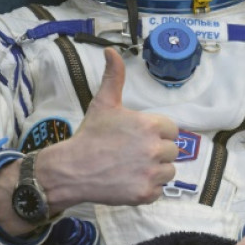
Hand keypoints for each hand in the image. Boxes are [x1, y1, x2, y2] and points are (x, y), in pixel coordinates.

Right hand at [42, 47, 178, 206]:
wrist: (72, 169)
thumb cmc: (90, 135)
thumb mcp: (103, 103)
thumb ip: (114, 76)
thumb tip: (111, 50)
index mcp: (150, 125)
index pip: (171, 130)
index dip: (157, 133)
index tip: (139, 137)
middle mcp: (155, 149)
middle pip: (172, 151)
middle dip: (156, 152)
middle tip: (132, 153)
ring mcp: (151, 173)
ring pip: (168, 172)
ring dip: (155, 171)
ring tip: (132, 167)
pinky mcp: (145, 194)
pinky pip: (158, 191)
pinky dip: (147, 189)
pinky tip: (129, 181)